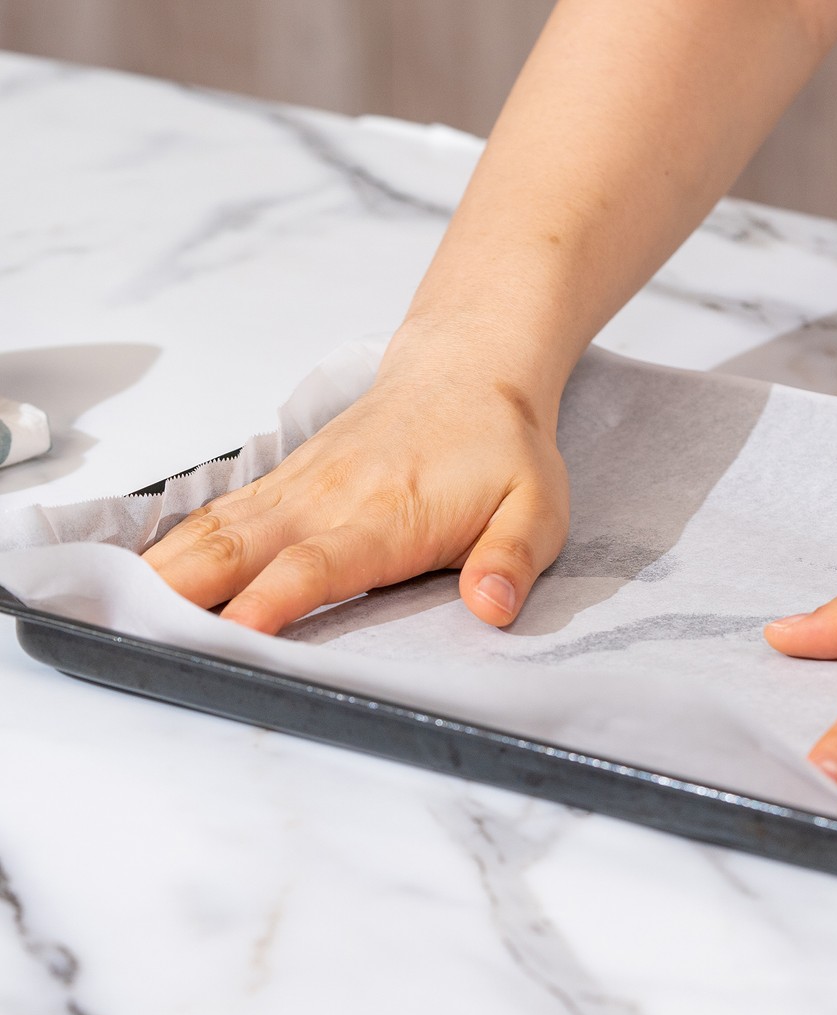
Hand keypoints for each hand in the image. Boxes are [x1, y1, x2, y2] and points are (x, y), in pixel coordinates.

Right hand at [143, 324, 569, 633]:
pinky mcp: (288, 478)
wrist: (469, 370)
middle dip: (185, 591)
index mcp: (389, 515)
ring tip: (111, 608)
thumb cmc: (501, 446)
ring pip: (217, 528)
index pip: (319, 564)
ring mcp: (301, 485)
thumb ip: (511, 559)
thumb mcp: (537, 508)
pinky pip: (221, 510)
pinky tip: (143, 571)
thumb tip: (491, 608)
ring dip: (164, 568)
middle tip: (133, 632)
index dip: (275, 600)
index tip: (237, 633)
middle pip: (242, 546)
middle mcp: (330, 498)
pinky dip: (176, 541)